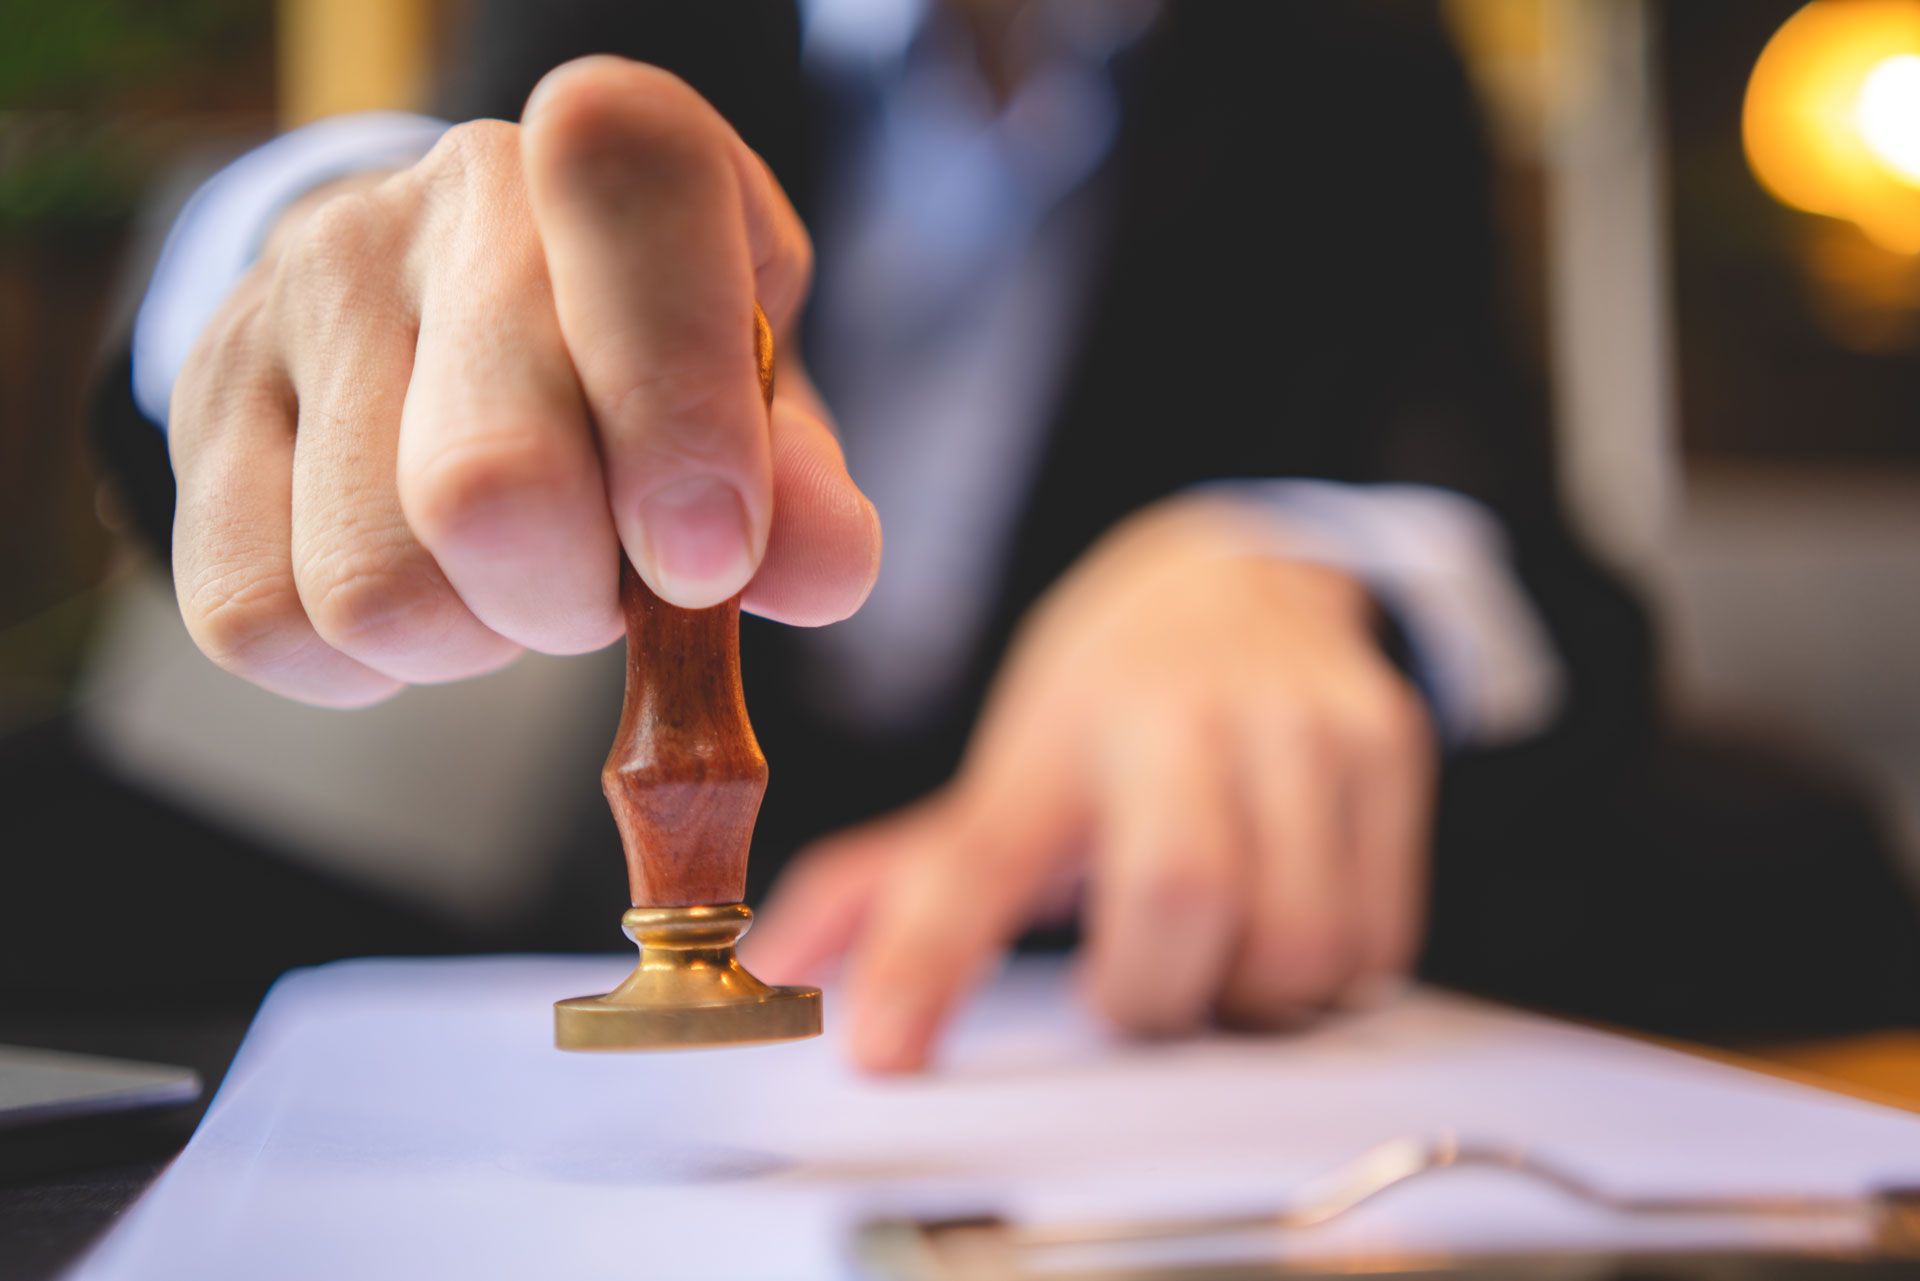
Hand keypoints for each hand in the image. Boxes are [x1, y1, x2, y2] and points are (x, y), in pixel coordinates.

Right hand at [168, 57, 879, 705]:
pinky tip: (420, 585)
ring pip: (376, 585)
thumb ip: (801, 481)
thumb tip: (827, 569)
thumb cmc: (638, 357)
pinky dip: (362, 665)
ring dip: (472, 635)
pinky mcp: (204, 407)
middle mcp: (441, 196)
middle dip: (573, 601)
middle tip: (604, 588)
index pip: (634, 202)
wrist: (449, 304)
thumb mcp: (751, 390)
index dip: (678, 408)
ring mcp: (297, 295)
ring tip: (508, 571)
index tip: (707, 558)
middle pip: (490, 480)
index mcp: (607, 154)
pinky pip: (265, 622)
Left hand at [751, 495, 1435, 1070]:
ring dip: (1246, 998)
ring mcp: (1301, 722)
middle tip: (1134, 991)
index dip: (932, 957)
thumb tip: (784, 964)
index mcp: (1057, 729)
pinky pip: (1380, 940)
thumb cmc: (1109, 701)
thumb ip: (904, 876)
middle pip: (1181, 893)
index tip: (887, 1053)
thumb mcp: (1006, 769)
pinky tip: (1283, 922)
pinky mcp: (1395, 745)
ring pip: (1300, 942)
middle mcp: (1182, 710)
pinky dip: (1325, 978)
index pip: (981, 854)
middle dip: (1151, 994)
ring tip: (1214, 955)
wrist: (1245, 578)